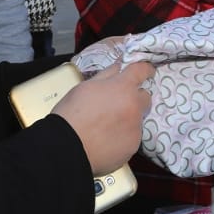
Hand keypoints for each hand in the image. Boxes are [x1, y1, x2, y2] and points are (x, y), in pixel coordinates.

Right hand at [54, 60, 152, 175]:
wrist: (67, 147)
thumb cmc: (71, 114)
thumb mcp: (85, 87)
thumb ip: (106, 75)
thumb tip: (118, 66)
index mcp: (123, 88)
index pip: (142, 71)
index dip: (145, 69)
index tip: (146, 70)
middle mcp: (134, 107)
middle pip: (145, 97)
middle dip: (135, 98)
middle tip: (118, 104)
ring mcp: (135, 128)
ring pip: (137, 119)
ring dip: (128, 119)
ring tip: (106, 126)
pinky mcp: (132, 146)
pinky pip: (132, 137)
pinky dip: (123, 136)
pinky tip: (107, 139)